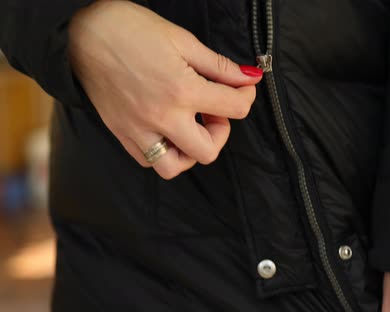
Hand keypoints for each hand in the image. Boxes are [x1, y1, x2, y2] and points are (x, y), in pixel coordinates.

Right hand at [68, 0, 262, 178]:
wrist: (81, 32)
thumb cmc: (129, 29)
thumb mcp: (183, 40)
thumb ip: (219, 66)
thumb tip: (248, 77)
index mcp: (182, 90)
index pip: (234, 109)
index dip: (246, 96)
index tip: (242, 88)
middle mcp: (162, 117)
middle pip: (209, 150)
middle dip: (221, 131)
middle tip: (214, 110)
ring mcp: (139, 129)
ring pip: (175, 167)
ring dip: (191, 151)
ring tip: (190, 127)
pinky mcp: (121, 133)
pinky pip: (148, 160)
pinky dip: (164, 152)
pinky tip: (167, 130)